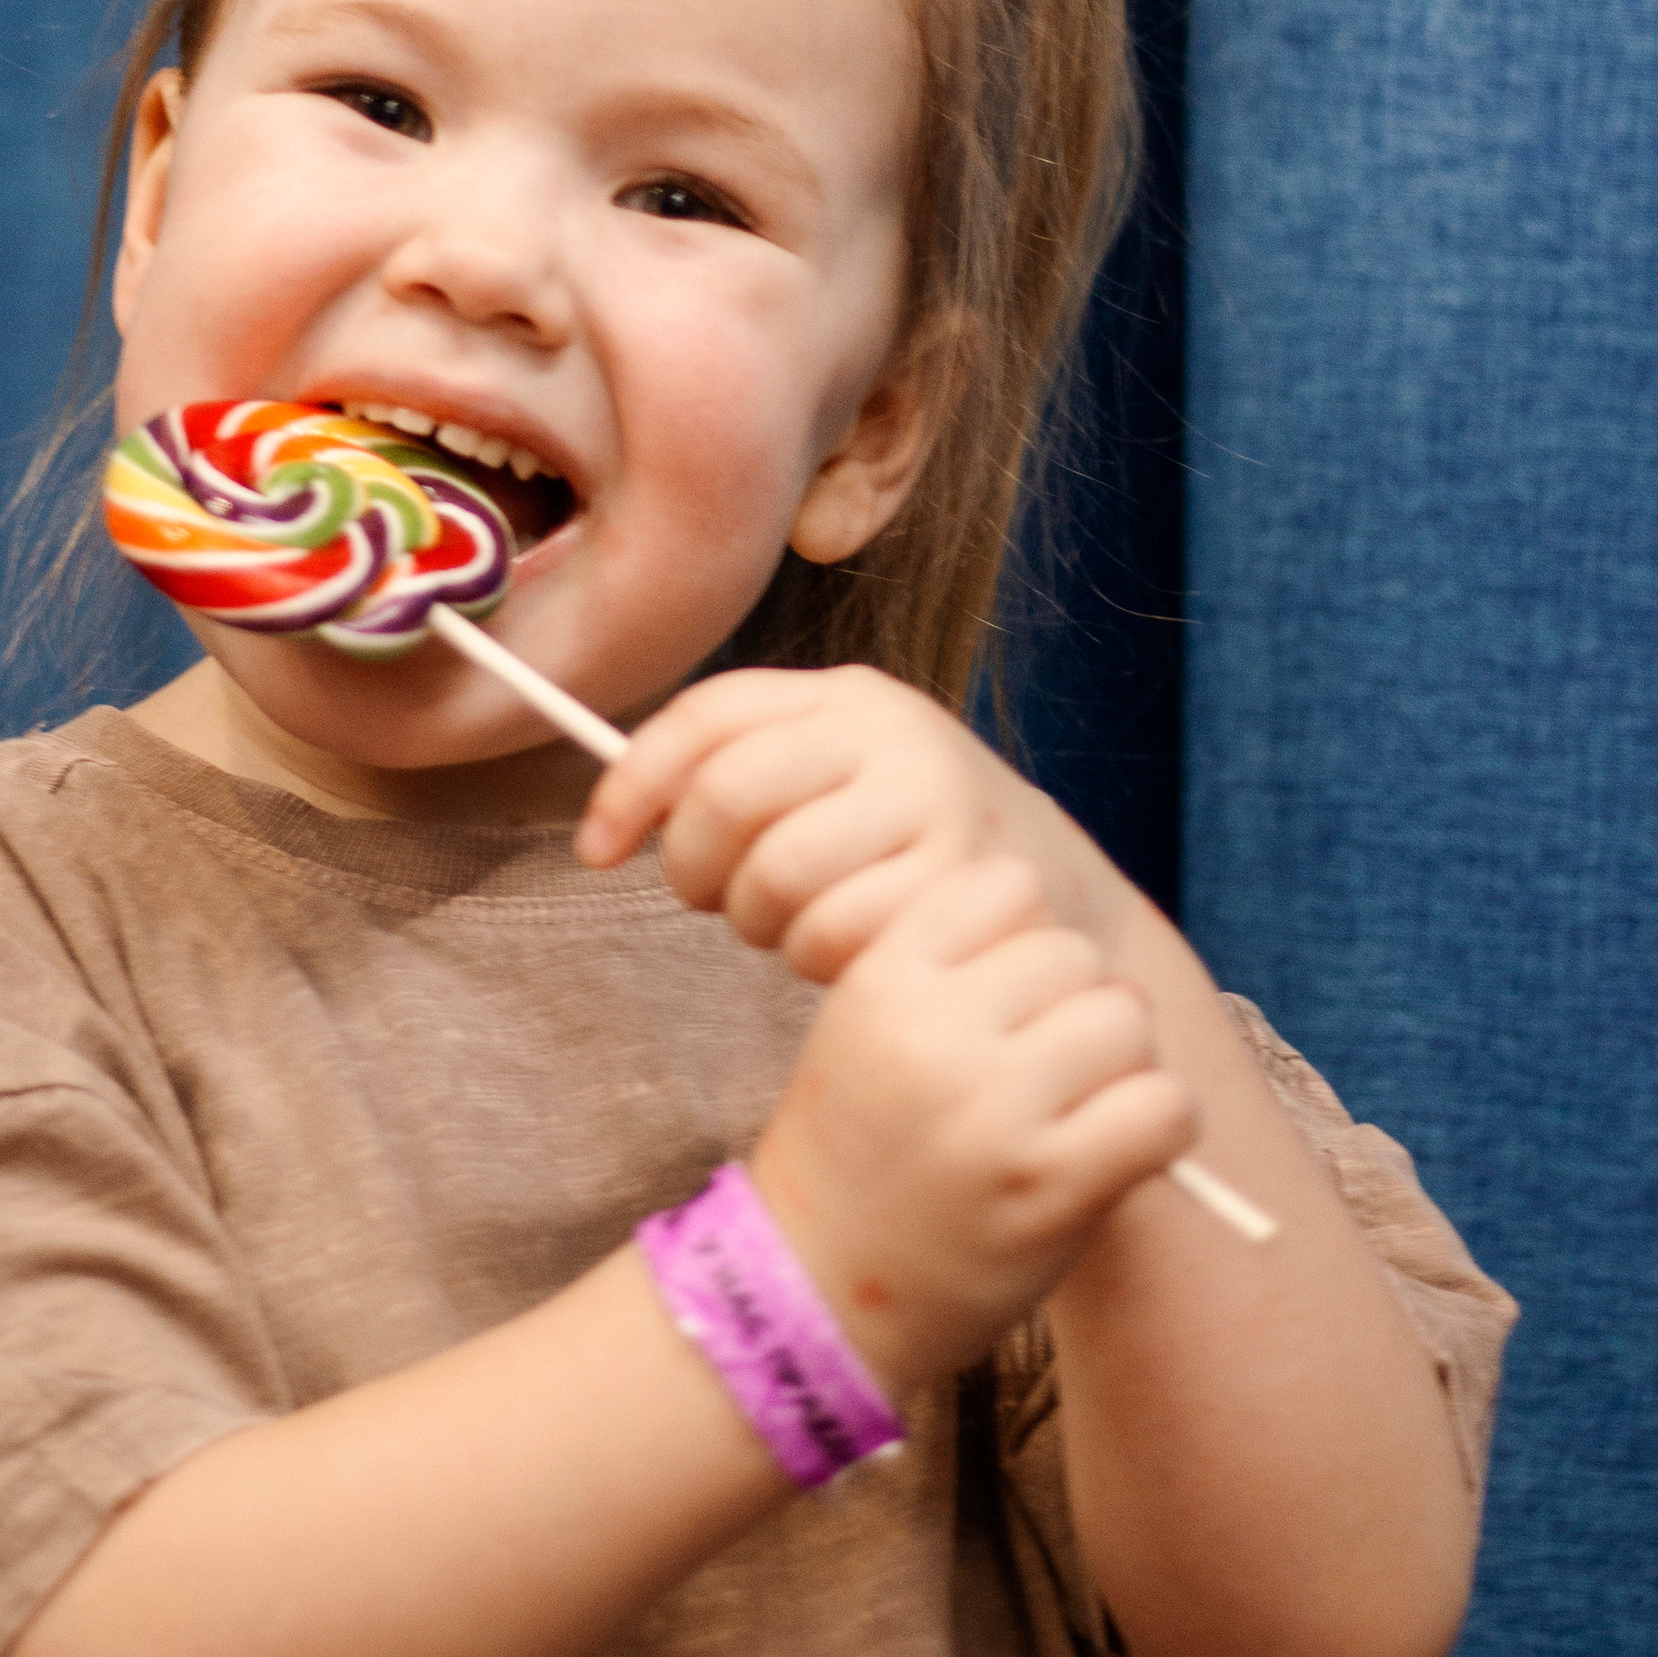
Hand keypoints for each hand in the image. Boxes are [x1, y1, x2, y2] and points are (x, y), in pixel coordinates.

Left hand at [577, 662, 1132, 980]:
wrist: (1062, 915)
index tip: (595, 848)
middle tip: (713, 900)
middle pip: (726, 796)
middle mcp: (891, 733)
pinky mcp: (957, 884)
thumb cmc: (914, 852)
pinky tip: (851, 950)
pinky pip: (832, 934)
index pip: (707, 714)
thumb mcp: (841, 781)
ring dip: (761, 924)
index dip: (632, 782)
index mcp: (847, 697)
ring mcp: (932, 804)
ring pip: (773, 876)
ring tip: (795, 924)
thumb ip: (743, 773)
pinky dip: (819, 959)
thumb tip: (614, 814)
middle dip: (693, 867)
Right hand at [745, 853, 1197, 1396]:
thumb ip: (952, 971)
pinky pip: (1163, 1107)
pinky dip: (1161, 1126)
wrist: (815, 1291)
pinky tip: (1122, 1152)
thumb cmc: (859, 1150)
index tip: (1005, 995)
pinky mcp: (1051, 1187)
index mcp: (881, 981)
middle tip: (1049, 1070)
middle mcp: (935, 1034)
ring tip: (1082, 1111)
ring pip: (1126, 1020)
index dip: (1023, 935)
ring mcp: (994, 1112)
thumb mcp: (868, 1029)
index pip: (1007, 885)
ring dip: (1123, 1063)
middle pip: (1075, 954)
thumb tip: (1083, 948)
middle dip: (1075, 1003)